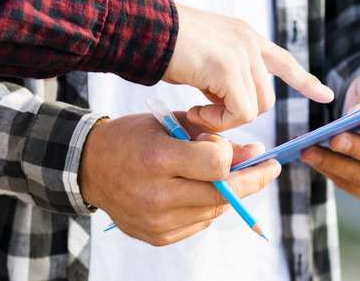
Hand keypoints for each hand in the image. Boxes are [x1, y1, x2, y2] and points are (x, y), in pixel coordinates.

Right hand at [79, 111, 280, 246]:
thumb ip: (210, 136)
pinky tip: (202, 190)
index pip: (217, 165)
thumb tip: (253, 152)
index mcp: (158, 159)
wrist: (90, 167)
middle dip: (250, 179)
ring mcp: (157, 221)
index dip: (234, 156)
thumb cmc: (133, 137)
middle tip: (269, 167)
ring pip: (214, 210)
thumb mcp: (169, 122)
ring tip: (231, 175)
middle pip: (222, 193)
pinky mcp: (157, 237)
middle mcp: (157, 195)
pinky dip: (207, 206)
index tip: (248, 148)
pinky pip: (199, 223)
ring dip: (229, 193)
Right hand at [163, 4, 332, 131]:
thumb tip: (225, 103)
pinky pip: (239, 113)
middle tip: (204, 114)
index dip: (304, 80)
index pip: (283, 60)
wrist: (144, 28)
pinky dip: (218, 121)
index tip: (326, 95)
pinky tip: (194, 111)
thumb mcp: (202, 56)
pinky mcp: (228, 69)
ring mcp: (241, 53)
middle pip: (266, 97)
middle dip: (241, 113)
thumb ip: (221, 74)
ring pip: (255, 108)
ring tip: (196, 111)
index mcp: (243, 35)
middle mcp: (248, 41)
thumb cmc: (162, 44)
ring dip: (226, 119)